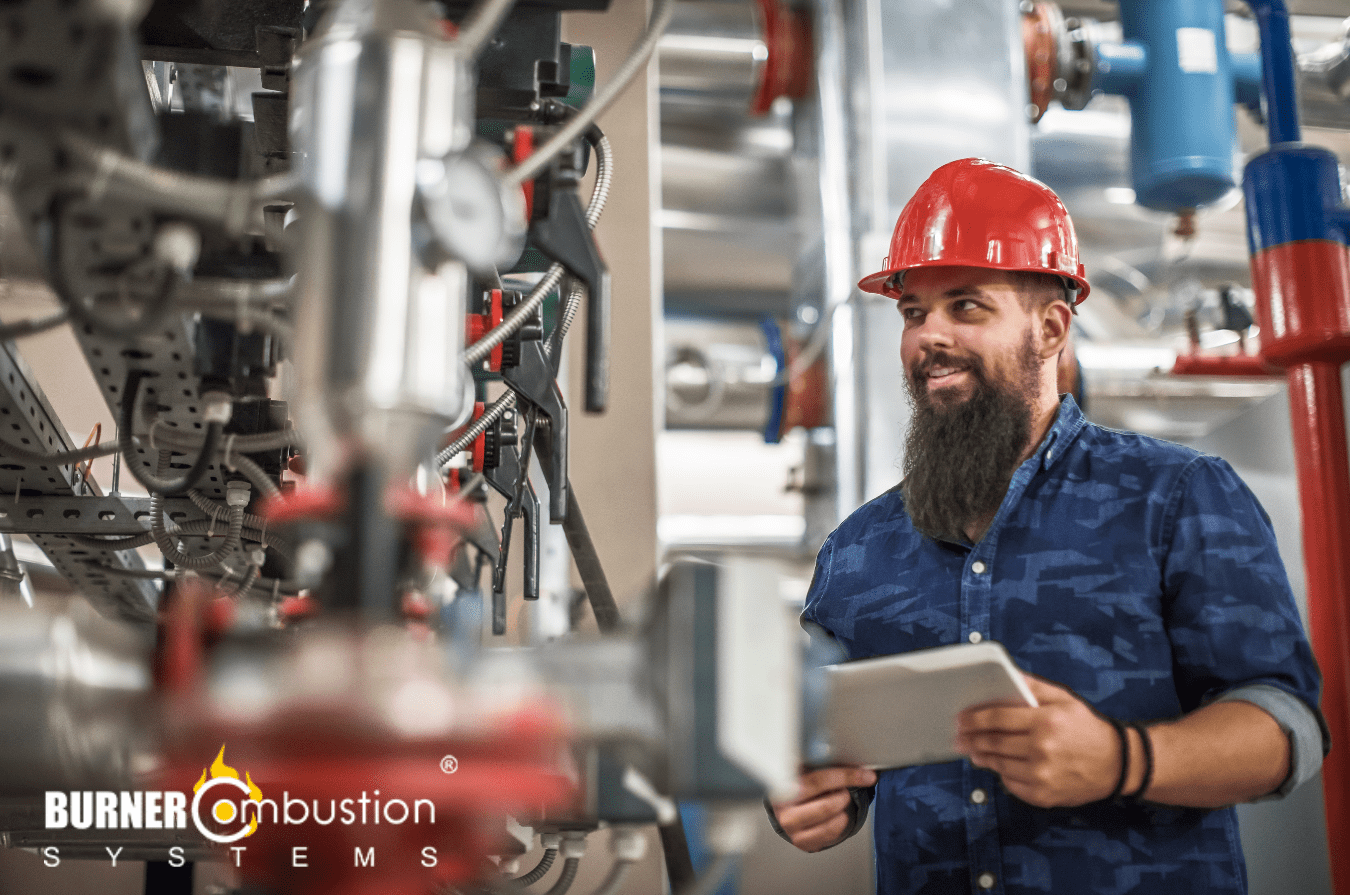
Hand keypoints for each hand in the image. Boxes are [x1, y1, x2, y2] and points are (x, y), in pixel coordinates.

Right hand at [770, 766, 876, 852]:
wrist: (788, 804)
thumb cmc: (801, 783)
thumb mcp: (806, 767)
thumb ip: (822, 763)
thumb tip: (852, 758)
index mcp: (784, 785)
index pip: (817, 780)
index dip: (845, 777)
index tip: (865, 775)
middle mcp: (783, 809)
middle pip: (825, 806)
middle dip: (843, 797)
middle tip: (845, 791)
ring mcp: (791, 827)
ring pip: (828, 824)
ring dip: (842, 811)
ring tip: (840, 800)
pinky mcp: (801, 841)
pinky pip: (829, 835)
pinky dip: (840, 823)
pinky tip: (838, 814)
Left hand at [954, 675, 1120, 807]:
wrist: (1117, 764)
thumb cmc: (1087, 728)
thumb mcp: (1064, 698)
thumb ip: (1033, 686)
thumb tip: (1006, 673)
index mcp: (1046, 721)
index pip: (998, 718)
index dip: (974, 718)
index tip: (960, 718)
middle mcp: (1042, 749)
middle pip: (994, 742)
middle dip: (971, 738)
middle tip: (958, 736)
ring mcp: (1042, 775)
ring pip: (998, 764)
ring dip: (980, 756)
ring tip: (972, 749)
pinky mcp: (1043, 795)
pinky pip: (1011, 783)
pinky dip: (1001, 773)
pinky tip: (997, 765)